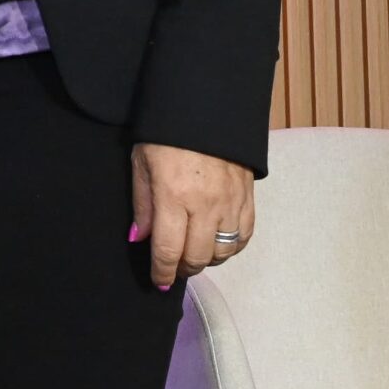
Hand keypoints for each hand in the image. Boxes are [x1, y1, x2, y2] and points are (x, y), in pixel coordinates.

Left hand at [130, 141, 254, 289]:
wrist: (206, 106)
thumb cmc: (165, 133)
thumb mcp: (141, 163)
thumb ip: (142, 205)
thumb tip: (140, 240)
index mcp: (174, 196)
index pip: (168, 250)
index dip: (161, 272)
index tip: (158, 282)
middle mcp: (205, 206)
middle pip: (198, 258)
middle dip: (183, 269)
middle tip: (172, 267)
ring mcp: (231, 203)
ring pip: (223, 252)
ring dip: (206, 259)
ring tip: (192, 253)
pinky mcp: (248, 197)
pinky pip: (244, 237)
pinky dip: (230, 247)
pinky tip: (217, 243)